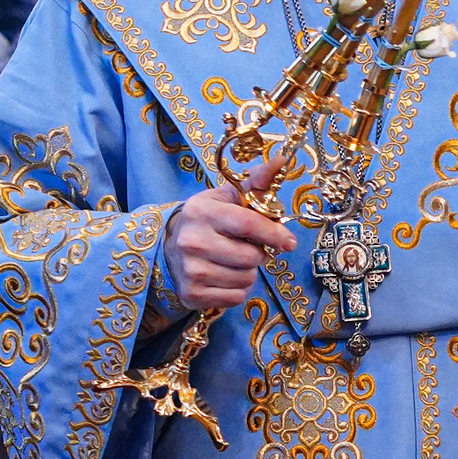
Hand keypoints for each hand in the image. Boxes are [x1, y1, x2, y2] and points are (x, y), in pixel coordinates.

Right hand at [163, 152, 296, 309]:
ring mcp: (190, 271)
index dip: (274, 234)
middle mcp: (192, 242)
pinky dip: (238, 289)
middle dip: (260, 253)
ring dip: (249, 272)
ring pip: (246, 279)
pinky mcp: (191, 295)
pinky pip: (236, 297)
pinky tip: (226, 276)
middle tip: (250, 247)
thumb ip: (256, 182)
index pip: (247, 224)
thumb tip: (281, 161)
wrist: (168, 245)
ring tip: (235, 260)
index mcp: (202, 212)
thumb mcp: (227, 197)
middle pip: (251, 257)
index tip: (288, 242)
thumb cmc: (208, 219)